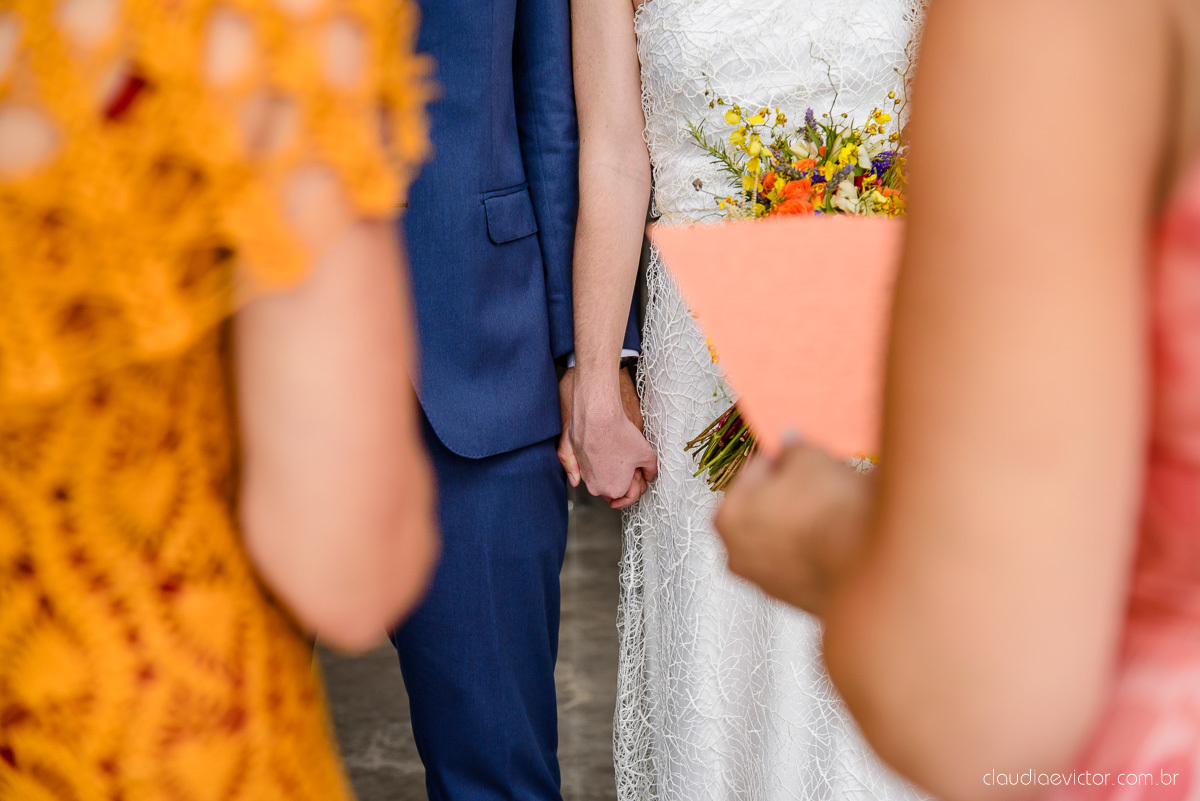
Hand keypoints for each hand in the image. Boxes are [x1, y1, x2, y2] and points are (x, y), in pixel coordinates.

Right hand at [559, 366, 657, 508]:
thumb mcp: (647, 455)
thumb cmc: (620, 435)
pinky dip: (597, 464)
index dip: (638, 487)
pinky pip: (589, 469)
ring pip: (601, 479)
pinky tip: (606, 452)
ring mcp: (583, 475)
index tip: (640, 477)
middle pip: (614, 490)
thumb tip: (648, 474)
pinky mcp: (574, 462)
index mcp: (613, 489)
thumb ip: (650, 470)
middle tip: (633, 466)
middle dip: (624, 481)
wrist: (597, 416)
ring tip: (621, 456)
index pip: (629, 497)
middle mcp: (596, 487)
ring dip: (611, 472)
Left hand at [713, 442, 873, 615]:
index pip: (754, 472)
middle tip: (818, 477)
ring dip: (806, 519)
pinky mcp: (800, 599)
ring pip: (786, 537)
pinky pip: (806, 560)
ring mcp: (769, 583)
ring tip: (836, 502)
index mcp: (728, 517)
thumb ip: (793, 449)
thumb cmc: (829, 512)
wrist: (870, 564)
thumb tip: (792, 447)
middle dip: (791, 492)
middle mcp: (739, 556)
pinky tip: (842, 530)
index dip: (780, 459)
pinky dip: (819, 545)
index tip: (797, 455)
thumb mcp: (809, 457)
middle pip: (766, 509)